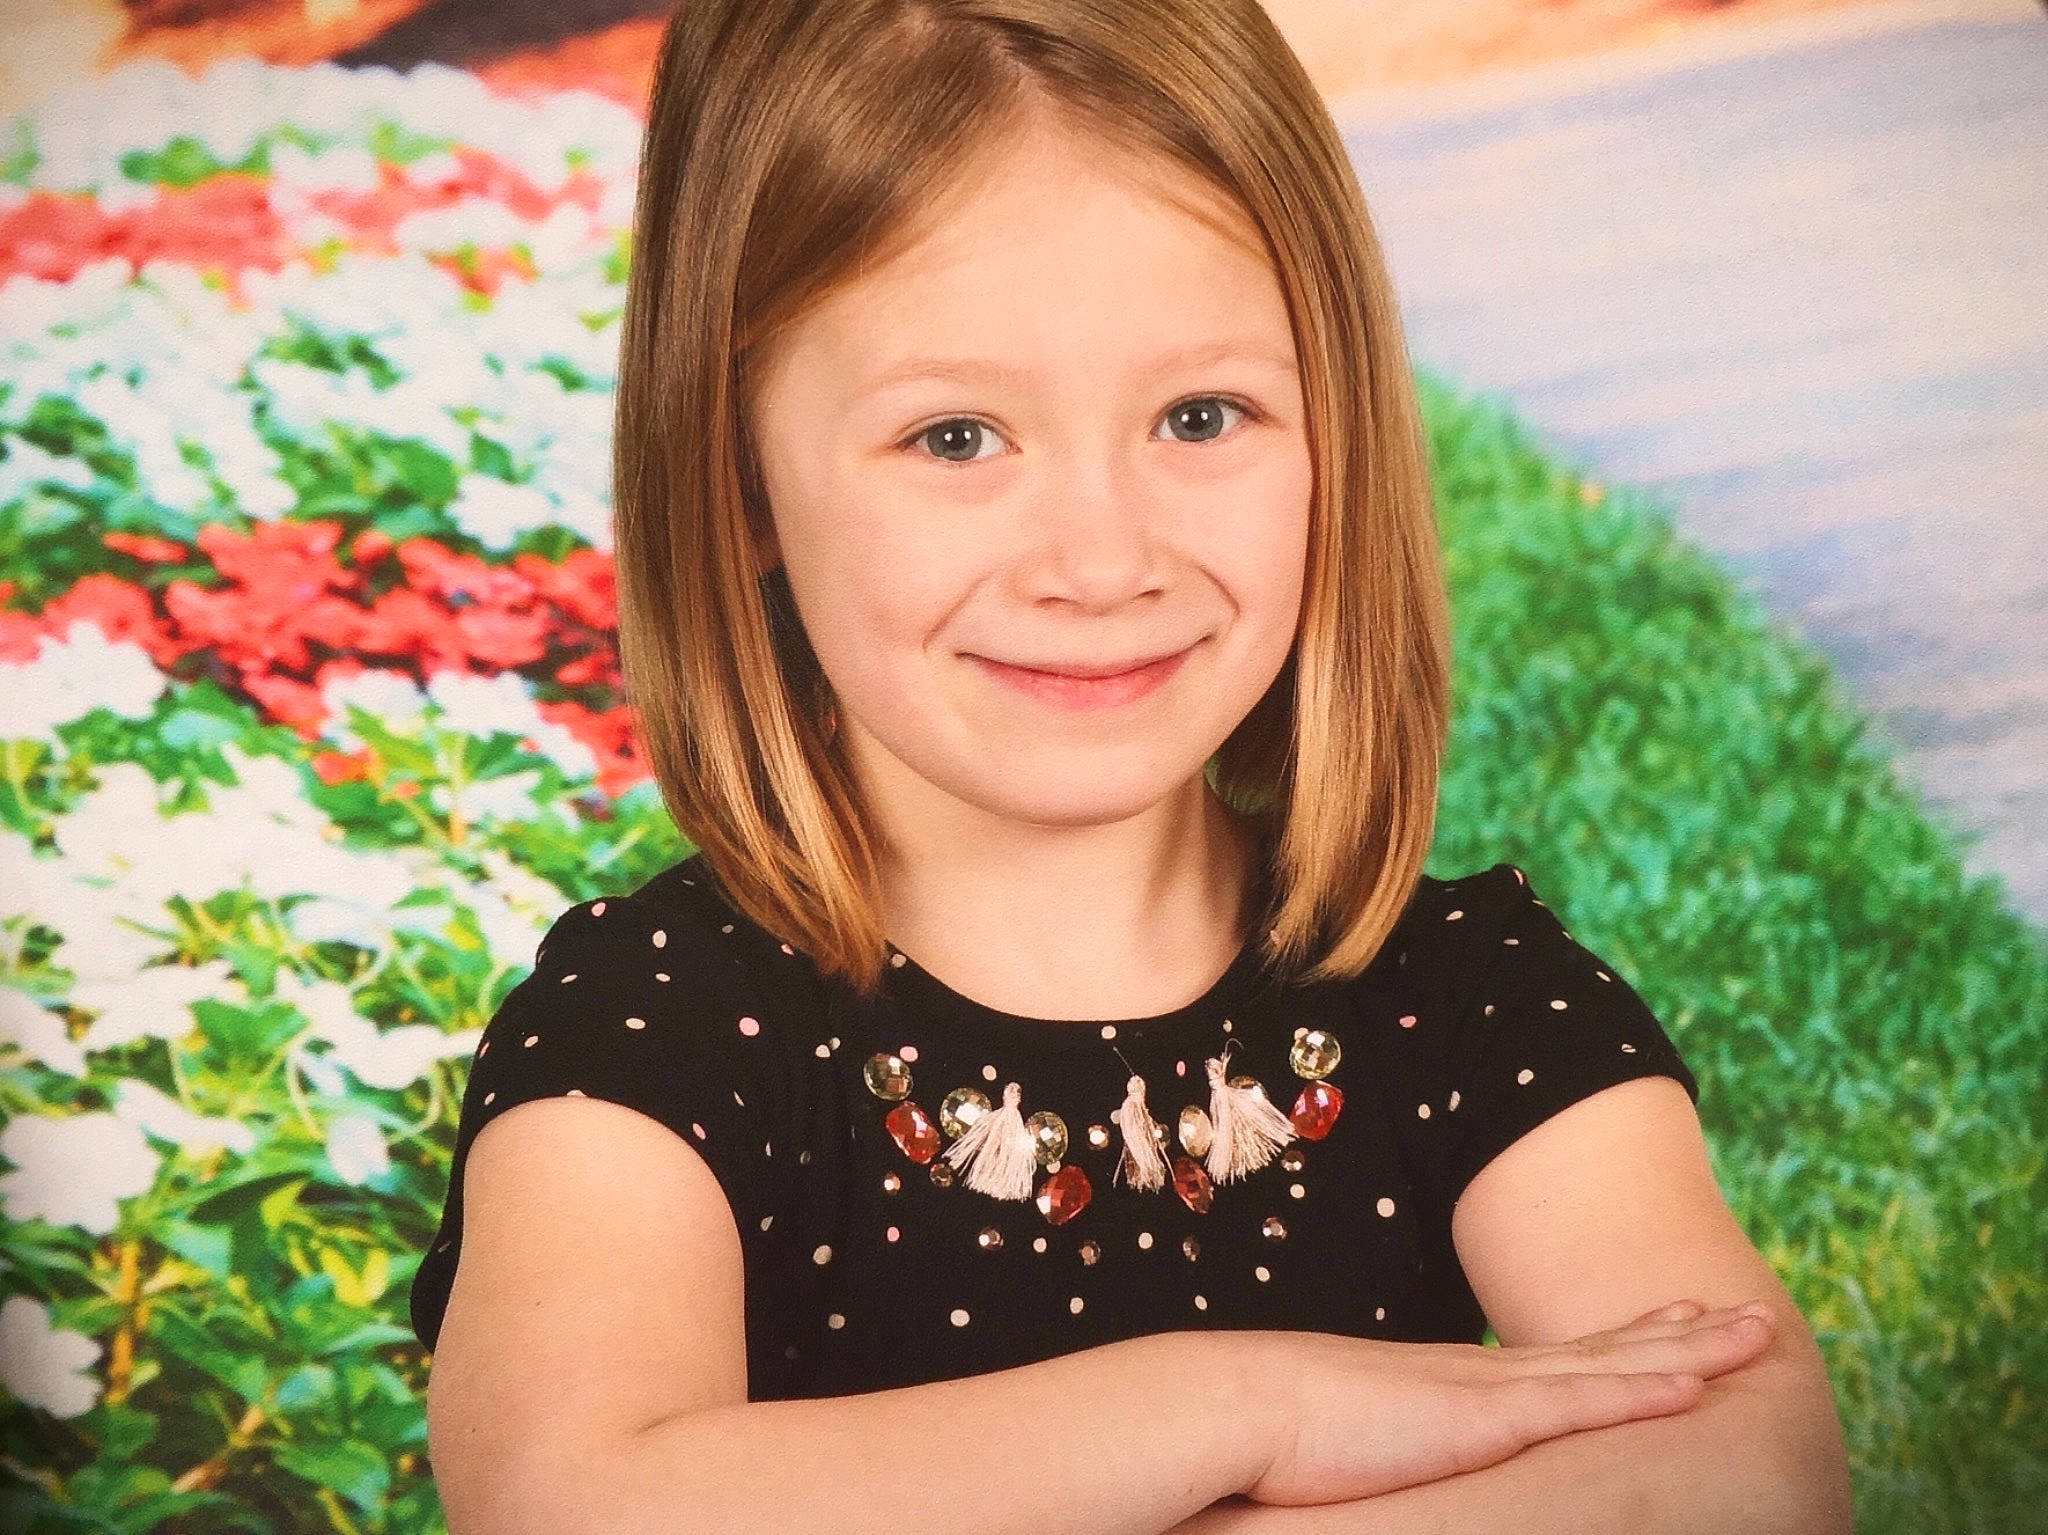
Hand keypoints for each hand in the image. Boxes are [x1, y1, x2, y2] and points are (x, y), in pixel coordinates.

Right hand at [1240, 1298, 1777, 1506]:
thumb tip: (1384, 1469)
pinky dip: (1646, 1388)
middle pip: (1602, 1351)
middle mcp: (1480, 1377)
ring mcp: (1486, 1392)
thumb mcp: (1348, 1447)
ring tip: (1758, 1331)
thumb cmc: (1271, 1439)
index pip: (1554, 1362)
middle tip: (1747, 1315)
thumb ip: (1385, 1453)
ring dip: (1692, 1349)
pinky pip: (1584, 1405)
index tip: (1669, 1324)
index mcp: (1450, 1385)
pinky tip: (1700, 1380)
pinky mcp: (1481, 1418)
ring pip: (1614, 1367)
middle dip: (1680, 1334)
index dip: (1619, 1344)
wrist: (1235, 1408)